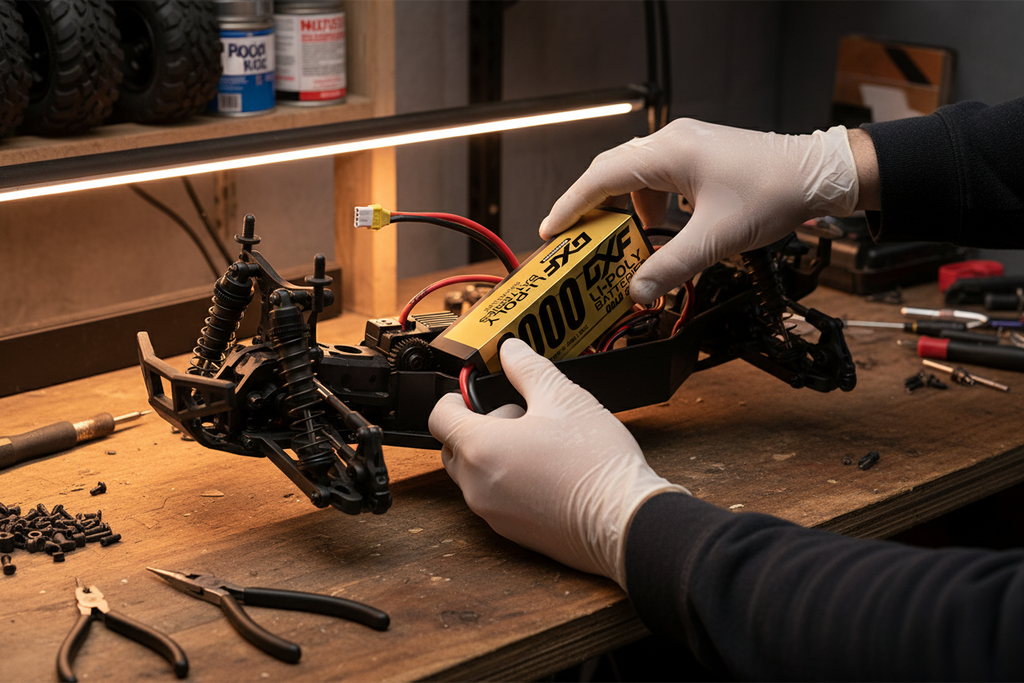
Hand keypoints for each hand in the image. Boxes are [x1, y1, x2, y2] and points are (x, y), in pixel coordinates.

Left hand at [429, 339, 687, 587]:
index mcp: (480, 448)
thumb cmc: (594, 464)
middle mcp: (477, 485)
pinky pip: (494, 499)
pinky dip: (507, 480)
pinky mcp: (512, 533)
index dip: (455, 397)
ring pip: (474, 475)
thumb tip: (511, 350)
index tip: (476, 393)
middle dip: (477, 426)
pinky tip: (547, 471)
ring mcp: (492, 513)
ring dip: (493, 454)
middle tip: (520, 416)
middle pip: (454, 447)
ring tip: (539, 443)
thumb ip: (528, 367)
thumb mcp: (563, 396)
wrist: (624, 522)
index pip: (438, 417)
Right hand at [539, 120, 859, 302]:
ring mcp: (686, 147)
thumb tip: (638, 292)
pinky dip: (649, 207)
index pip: (601, 178)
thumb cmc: (774, 192)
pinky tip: (659, 230)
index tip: (551, 230)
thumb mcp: (716, 238)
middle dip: (591, 208)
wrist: (820, 175)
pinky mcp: (699, 157)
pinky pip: (658, 180)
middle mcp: (672, 143)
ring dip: (623, 211)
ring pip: (635, 178)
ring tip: (620, 244)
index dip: (572, 206)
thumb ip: (672, 267)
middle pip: (611, 173)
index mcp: (668, 154)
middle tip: (574, 240)